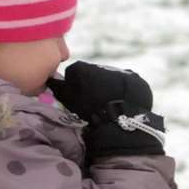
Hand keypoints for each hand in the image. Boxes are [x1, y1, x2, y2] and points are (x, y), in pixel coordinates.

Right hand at [47, 61, 166, 159]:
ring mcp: (122, 71)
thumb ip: (58, 87)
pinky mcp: (137, 80)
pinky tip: (124, 104)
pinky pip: (129, 84)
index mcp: (83, 68)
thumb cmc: (89, 113)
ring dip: (111, 87)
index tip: (80, 98)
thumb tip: (50, 79)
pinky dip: (126, 91)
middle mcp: (103, 65)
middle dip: (95, 84)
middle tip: (96, 102)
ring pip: (113, 78)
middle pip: (96, 74)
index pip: (75, 73)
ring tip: (111, 105)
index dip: (76, 85)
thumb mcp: (68, 100)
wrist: (120, 122)